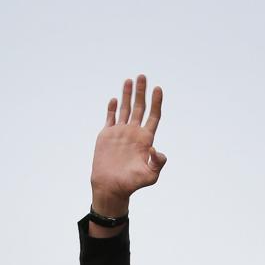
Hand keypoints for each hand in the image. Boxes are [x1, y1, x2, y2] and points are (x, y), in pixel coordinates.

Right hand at [90, 74, 165, 216]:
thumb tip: (156, 149)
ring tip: (129, 80)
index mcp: (145, 140)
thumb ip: (157, 163)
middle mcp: (134, 133)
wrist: (111, 188)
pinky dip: (112, 108)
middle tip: (142, 76)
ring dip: (127, 95)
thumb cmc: (131, 184)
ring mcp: (120, 133)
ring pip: (125, 109)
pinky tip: (114, 99)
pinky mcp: (107, 135)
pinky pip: (110, 118)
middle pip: (140, 108)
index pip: (153, 116)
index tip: (158, 89)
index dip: (156, 102)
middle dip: (141, 92)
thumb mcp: (150, 177)